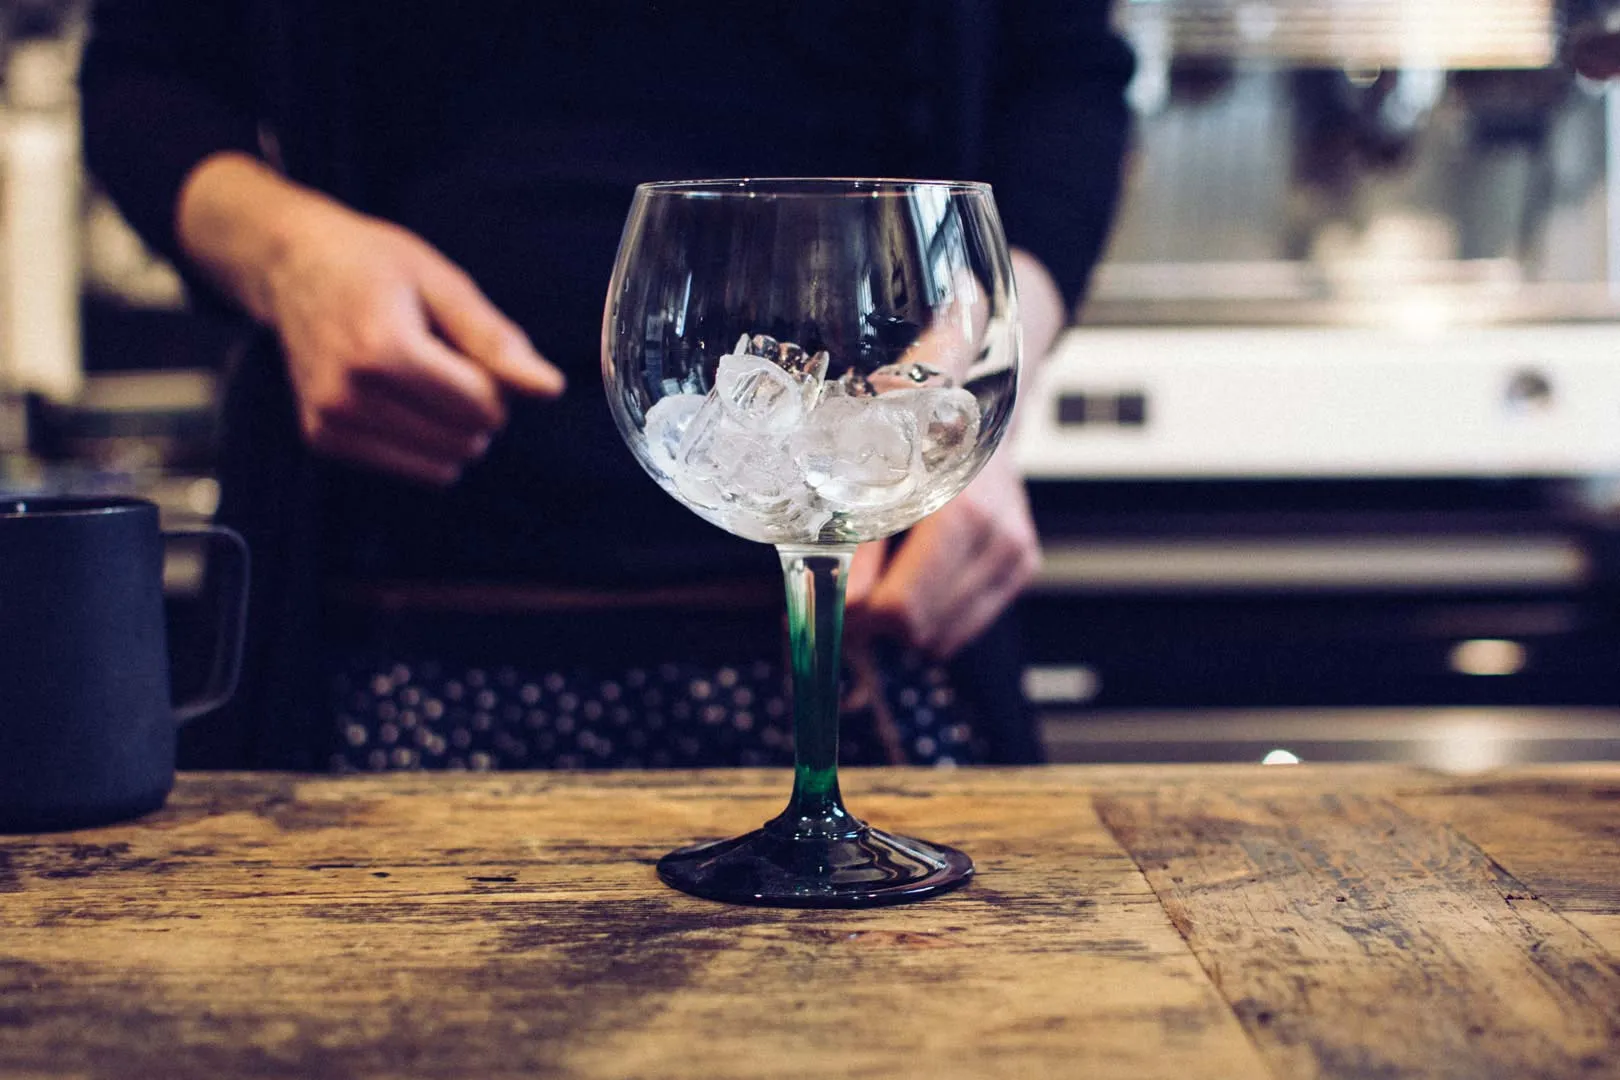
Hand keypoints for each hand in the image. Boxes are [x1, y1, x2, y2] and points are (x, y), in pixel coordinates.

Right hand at [179, 154, 565, 485]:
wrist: (293, 264)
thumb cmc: (375, 265)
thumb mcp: (444, 284)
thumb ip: (497, 341)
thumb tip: (550, 389)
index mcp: (383, 350)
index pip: (482, 404)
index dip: (492, 378)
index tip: (464, 344)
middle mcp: (349, 394)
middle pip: (464, 439)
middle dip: (472, 405)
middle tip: (441, 358)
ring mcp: (331, 421)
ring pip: (441, 464)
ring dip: (448, 428)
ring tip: (417, 376)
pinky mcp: (322, 440)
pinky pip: (409, 468)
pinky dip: (419, 442)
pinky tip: (396, 397)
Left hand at [845, 449, 1040, 658]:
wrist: (976, 416)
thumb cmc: (920, 439)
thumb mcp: (875, 480)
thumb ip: (858, 543)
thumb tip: (844, 604)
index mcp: (962, 513)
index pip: (905, 605)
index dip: (860, 615)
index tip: (837, 606)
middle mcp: (999, 539)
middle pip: (922, 627)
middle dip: (879, 625)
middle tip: (853, 603)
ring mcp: (1016, 556)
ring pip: (944, 638)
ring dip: (907, 628)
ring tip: (884, 590)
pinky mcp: (1023, 568)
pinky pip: (966, 628)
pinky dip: (934, 620)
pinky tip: (920, 586)